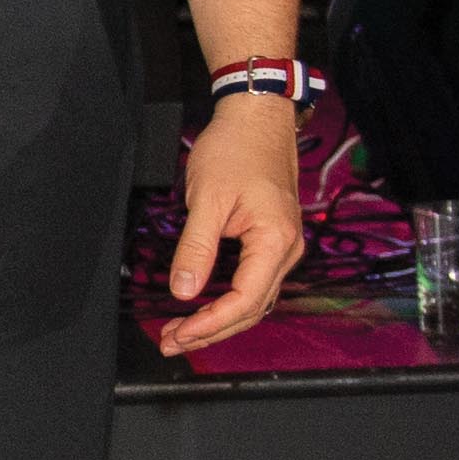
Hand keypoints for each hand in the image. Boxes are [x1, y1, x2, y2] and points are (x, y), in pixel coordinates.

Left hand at [150, 95, 308, 357]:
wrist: (257, 117)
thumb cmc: (236, 149)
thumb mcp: (207, 199)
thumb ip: (196, 248)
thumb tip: (185, 291)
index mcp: (275, 242)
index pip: (244, 301)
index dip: (209, 324)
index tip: (178, 333)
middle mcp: (287, 249)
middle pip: (251, 309)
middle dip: (211, 331)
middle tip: (171, 341)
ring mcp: (282, 246)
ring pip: (254, 300)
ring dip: (219, 320)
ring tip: (182, 331)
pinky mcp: (272, 240)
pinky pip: (254, 282)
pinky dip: (228, 301)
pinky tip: (204, 307)